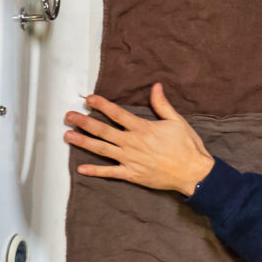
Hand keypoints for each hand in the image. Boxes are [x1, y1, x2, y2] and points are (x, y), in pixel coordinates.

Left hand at [63, 83, 215, 196]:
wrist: (193, 173)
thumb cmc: (187, 146)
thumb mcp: (176, 121)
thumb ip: (162, 104)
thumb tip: (155, 86)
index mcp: (142, 128)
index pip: (117, 113)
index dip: (101, 105)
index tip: (88, 98)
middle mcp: (132, 143)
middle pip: (103, 130)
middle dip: (84, 122)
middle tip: (68, 116)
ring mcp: (130, 160)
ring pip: (101, 150)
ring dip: (83, 142)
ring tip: (67, 136)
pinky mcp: (132, 175)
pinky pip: (110, 173)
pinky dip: (95, 171)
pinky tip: (81, 169)